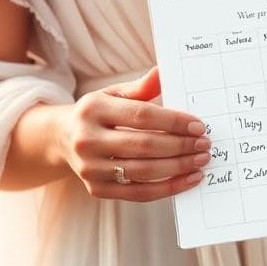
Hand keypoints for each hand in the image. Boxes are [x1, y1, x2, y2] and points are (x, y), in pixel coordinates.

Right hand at [53, 66, 210, 200]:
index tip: (199, 126)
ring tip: (200, 161)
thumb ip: (140, 87)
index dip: (174, 122)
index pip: (141, 116)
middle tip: (204, 145)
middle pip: (144, 146)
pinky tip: (188, 179)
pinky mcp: (97, 190)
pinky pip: (139, 193)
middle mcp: (87, 140)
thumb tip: (163, 72)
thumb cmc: (98, 113)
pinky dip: (168, 188)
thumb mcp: (113, 94)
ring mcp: (90, 169)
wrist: (62, 138)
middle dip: (180, 146)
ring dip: (178, 168)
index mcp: (93, 109)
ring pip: (143, 172)